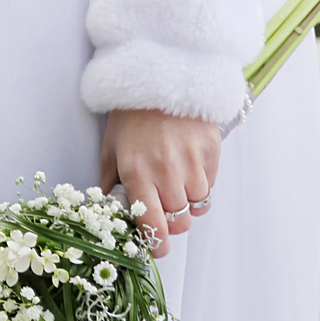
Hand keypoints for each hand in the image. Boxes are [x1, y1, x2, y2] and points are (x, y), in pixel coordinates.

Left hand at [100, 109, 220, 256]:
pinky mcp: (211, 150)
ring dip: (188, 203)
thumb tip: (108, 210)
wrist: (159, 75)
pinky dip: (201, 183)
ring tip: (176, 183)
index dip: (157, 245)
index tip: (156, 245)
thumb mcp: (111, 147)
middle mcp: (167, 172)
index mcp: (138, 174)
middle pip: (179, 223)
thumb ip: (109, 182)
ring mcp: (192, 161)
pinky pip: (210, 184)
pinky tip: (188, 166)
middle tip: (164, 208)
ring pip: (198, 206)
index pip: (154, 228)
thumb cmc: (131, 113)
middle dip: (172, 223)